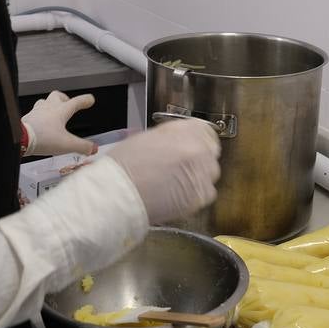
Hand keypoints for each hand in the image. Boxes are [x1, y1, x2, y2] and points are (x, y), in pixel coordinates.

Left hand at [22, 90, 97, 155]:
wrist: (20, 139)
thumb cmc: (42, 138)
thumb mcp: (67, 145)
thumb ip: (82, 147)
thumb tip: (92, 148)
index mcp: (60, 111)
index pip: (76, 102)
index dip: (84, 100)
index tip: (89, 99)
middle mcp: (48, 108)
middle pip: (58, 96)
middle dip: (65, 98)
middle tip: (69, 103)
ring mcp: (37, 112)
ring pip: (45, 102)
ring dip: (51, 104)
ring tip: (54, 111)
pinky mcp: (28, 118)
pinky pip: (36, 112)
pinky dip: (41, 115)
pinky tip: (41, 122)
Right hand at [106, 119, 220, 224]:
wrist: (118, 193)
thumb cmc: (125, 164)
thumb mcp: (148, 136)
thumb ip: (172, 137)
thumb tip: (180, 140)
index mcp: (186, 130)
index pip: (206, 131)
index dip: (197, 139)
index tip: (191, 145)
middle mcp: (199, 150)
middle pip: (210, 152)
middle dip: (198, 158)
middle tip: (180, 166)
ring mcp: (202, 175)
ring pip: (210, 174)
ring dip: (197, 176)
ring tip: (176, 183)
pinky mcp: (200, 197)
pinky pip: (207, 193)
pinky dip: (195, 194)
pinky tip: (177, 195)